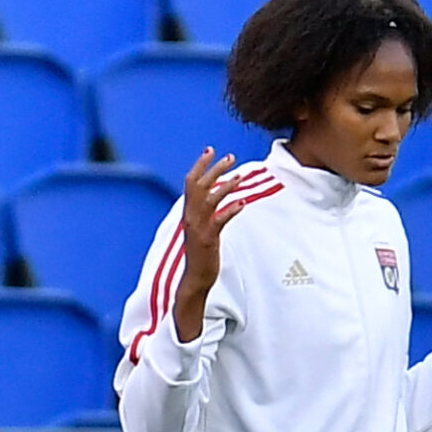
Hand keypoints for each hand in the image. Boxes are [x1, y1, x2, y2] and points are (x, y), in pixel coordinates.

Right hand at [172, 148, 252, 340]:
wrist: (195, 280)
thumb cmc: (201, 255)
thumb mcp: (201, 230)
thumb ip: (205, 213)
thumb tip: (217, 198)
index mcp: (188, 213)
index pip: (190, 183)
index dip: (200, 165)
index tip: (210, 150)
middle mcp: (191, 218)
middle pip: (199, 186)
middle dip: (214, 169)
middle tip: (230, 157)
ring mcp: (199, 228)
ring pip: (209, 199)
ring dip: (224, 186)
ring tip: (239, 176)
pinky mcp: (208, 240)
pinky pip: (220, 220)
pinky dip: (230, 210)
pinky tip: (243, 203)